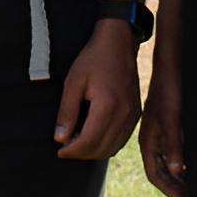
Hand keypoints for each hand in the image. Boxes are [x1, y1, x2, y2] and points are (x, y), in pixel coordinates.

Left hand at [55, 20, 140, 159]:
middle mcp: (124, 114)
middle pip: (101, 149)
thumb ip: (67, 112)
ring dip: (94, 151)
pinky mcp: (137, 114)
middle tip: (66, 146)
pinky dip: (107, 144)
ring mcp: (133, 115)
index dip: (72, 151)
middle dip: (81, 153)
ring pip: (113, 148)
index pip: (89, 142)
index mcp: (108, 106)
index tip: (59, 150)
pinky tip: (94, 135)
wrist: (119, 43)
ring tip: (78, 141)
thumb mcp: (73, 82)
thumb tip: (61, 139)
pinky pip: (122, 139)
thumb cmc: (94, 59)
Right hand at [139, 60, 186, 196]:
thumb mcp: (173, 121)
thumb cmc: (168, 95)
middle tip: (187, 196)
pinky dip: (178, 162)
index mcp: (148, 142)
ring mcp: (158, 134)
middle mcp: (151, 141)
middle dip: (171, 185)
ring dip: (175, 175)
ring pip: (165, 162)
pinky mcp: (166, 128)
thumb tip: (178, 171)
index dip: (167, 187)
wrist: (167, 71)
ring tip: (189, 185)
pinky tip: (188, 164)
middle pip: (159, 171)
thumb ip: (174, 146)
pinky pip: (169, 151)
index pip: (154, 174)